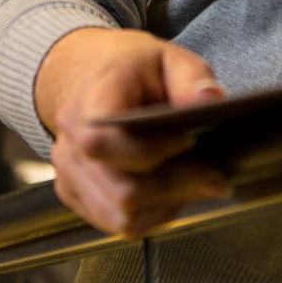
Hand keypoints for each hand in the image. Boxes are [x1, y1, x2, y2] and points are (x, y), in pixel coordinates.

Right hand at [34, 28, 231, 237]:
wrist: (99, 78)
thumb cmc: (137, 71)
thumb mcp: (171, 59)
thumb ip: (192, 77)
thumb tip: (210, 99)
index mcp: (89, 100)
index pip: (102, 142)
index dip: (150, 152)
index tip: (188, 139)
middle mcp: (69, 141)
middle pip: (122, 191)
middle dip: (175, 186)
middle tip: (213, 174)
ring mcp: (69, 173)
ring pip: (122, 216)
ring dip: (166, 204)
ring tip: (191, 180)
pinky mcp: (75, 194)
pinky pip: (118, 224)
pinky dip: (152, 214)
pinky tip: (167, 190)